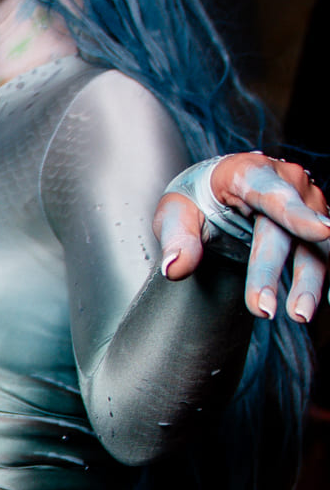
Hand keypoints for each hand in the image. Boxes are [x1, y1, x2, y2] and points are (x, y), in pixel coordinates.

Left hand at [155, 153, 328, 323]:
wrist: (219, 194)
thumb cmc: (199, 200)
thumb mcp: (177, 212)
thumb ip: (177, 238)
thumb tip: (174, 269)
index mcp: (250, 174)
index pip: (272, 195)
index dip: (297, 215)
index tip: (321, 231)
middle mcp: (288, 185)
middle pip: (286, 233)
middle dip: (274, 273)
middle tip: (263, 310)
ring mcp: (309, 207)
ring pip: (316, 249)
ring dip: (310, 285)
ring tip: (300, 316)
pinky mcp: (318, 230)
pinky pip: (325, 259)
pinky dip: (324, 285)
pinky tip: (321, 312)